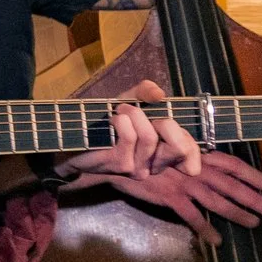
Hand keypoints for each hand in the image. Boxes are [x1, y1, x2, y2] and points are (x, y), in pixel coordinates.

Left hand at [52, 83, 202, 185]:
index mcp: (163, 152)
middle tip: (141, 114)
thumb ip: (144, 93)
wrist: (71, 138)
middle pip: (179, 147)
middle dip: (162, 122)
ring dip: (133, 114)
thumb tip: (159, 94)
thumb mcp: (128, 101)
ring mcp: (139, 168)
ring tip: (119, 111)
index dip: (187, 139)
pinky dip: (120, 120)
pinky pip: (129, 136)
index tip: (166, 123)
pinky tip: (110, 120)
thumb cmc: (104, 122)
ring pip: (150, 136)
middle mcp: (155, 164)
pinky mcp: (121, 165)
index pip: (190, 154)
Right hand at [98, 149, 261, 243]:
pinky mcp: (166, 195)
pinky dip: (204, 228)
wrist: (108, 157)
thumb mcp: (162, 149)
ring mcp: (180, 182)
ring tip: (254, 223)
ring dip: (236, 212)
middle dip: (251, 196)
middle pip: (228, 183)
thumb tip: (200, 167)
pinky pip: (190, 215)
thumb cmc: (134, 151)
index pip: (227, 162)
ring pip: (215, 200)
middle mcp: (190, 167)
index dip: (249, 173)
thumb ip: (181, 157)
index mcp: (192, 154)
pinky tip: (216, 240)